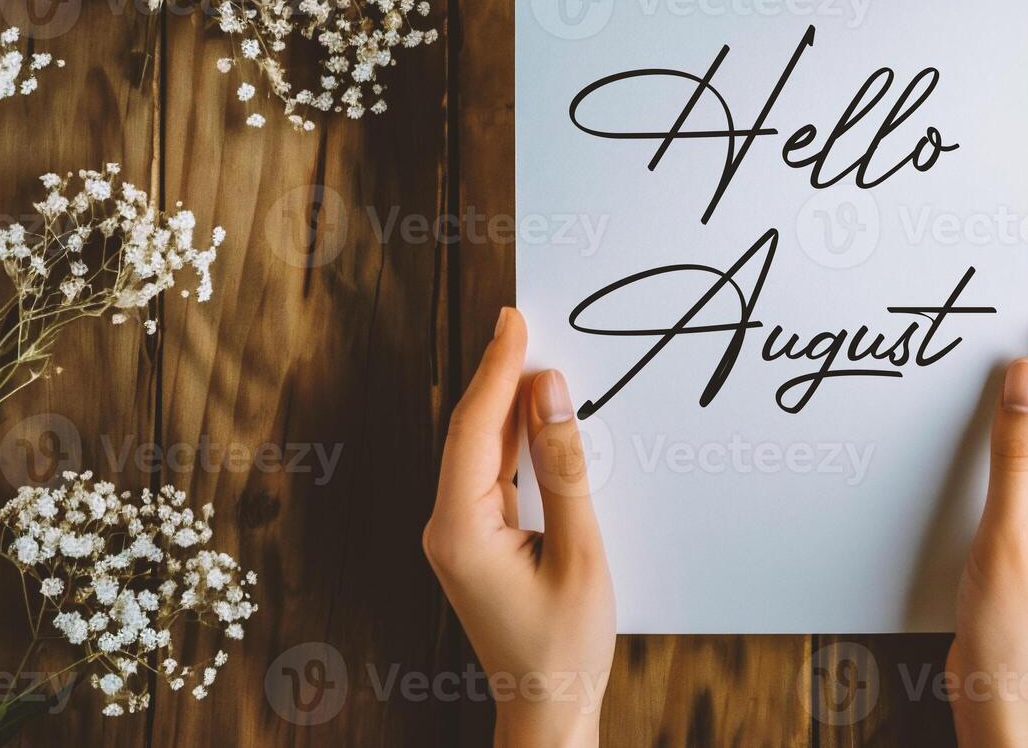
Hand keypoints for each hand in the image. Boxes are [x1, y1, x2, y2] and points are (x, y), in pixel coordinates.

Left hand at [423, 307, 615, 747]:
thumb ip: (565, 469)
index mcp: (461, 531)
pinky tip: (534, 416)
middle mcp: (446, 528)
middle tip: (525, 320)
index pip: (473, 428)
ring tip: (534, 353)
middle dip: (498, 374)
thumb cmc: (565, 647)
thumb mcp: (581, 554)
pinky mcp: (474, 542)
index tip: (515, 319)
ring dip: (506, 404)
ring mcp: (457, 536)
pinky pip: (490, 474)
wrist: (547, 709)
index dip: (496, 368)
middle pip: (470, 432)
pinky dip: (512, 439)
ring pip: (479, 450)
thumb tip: (551, 396)